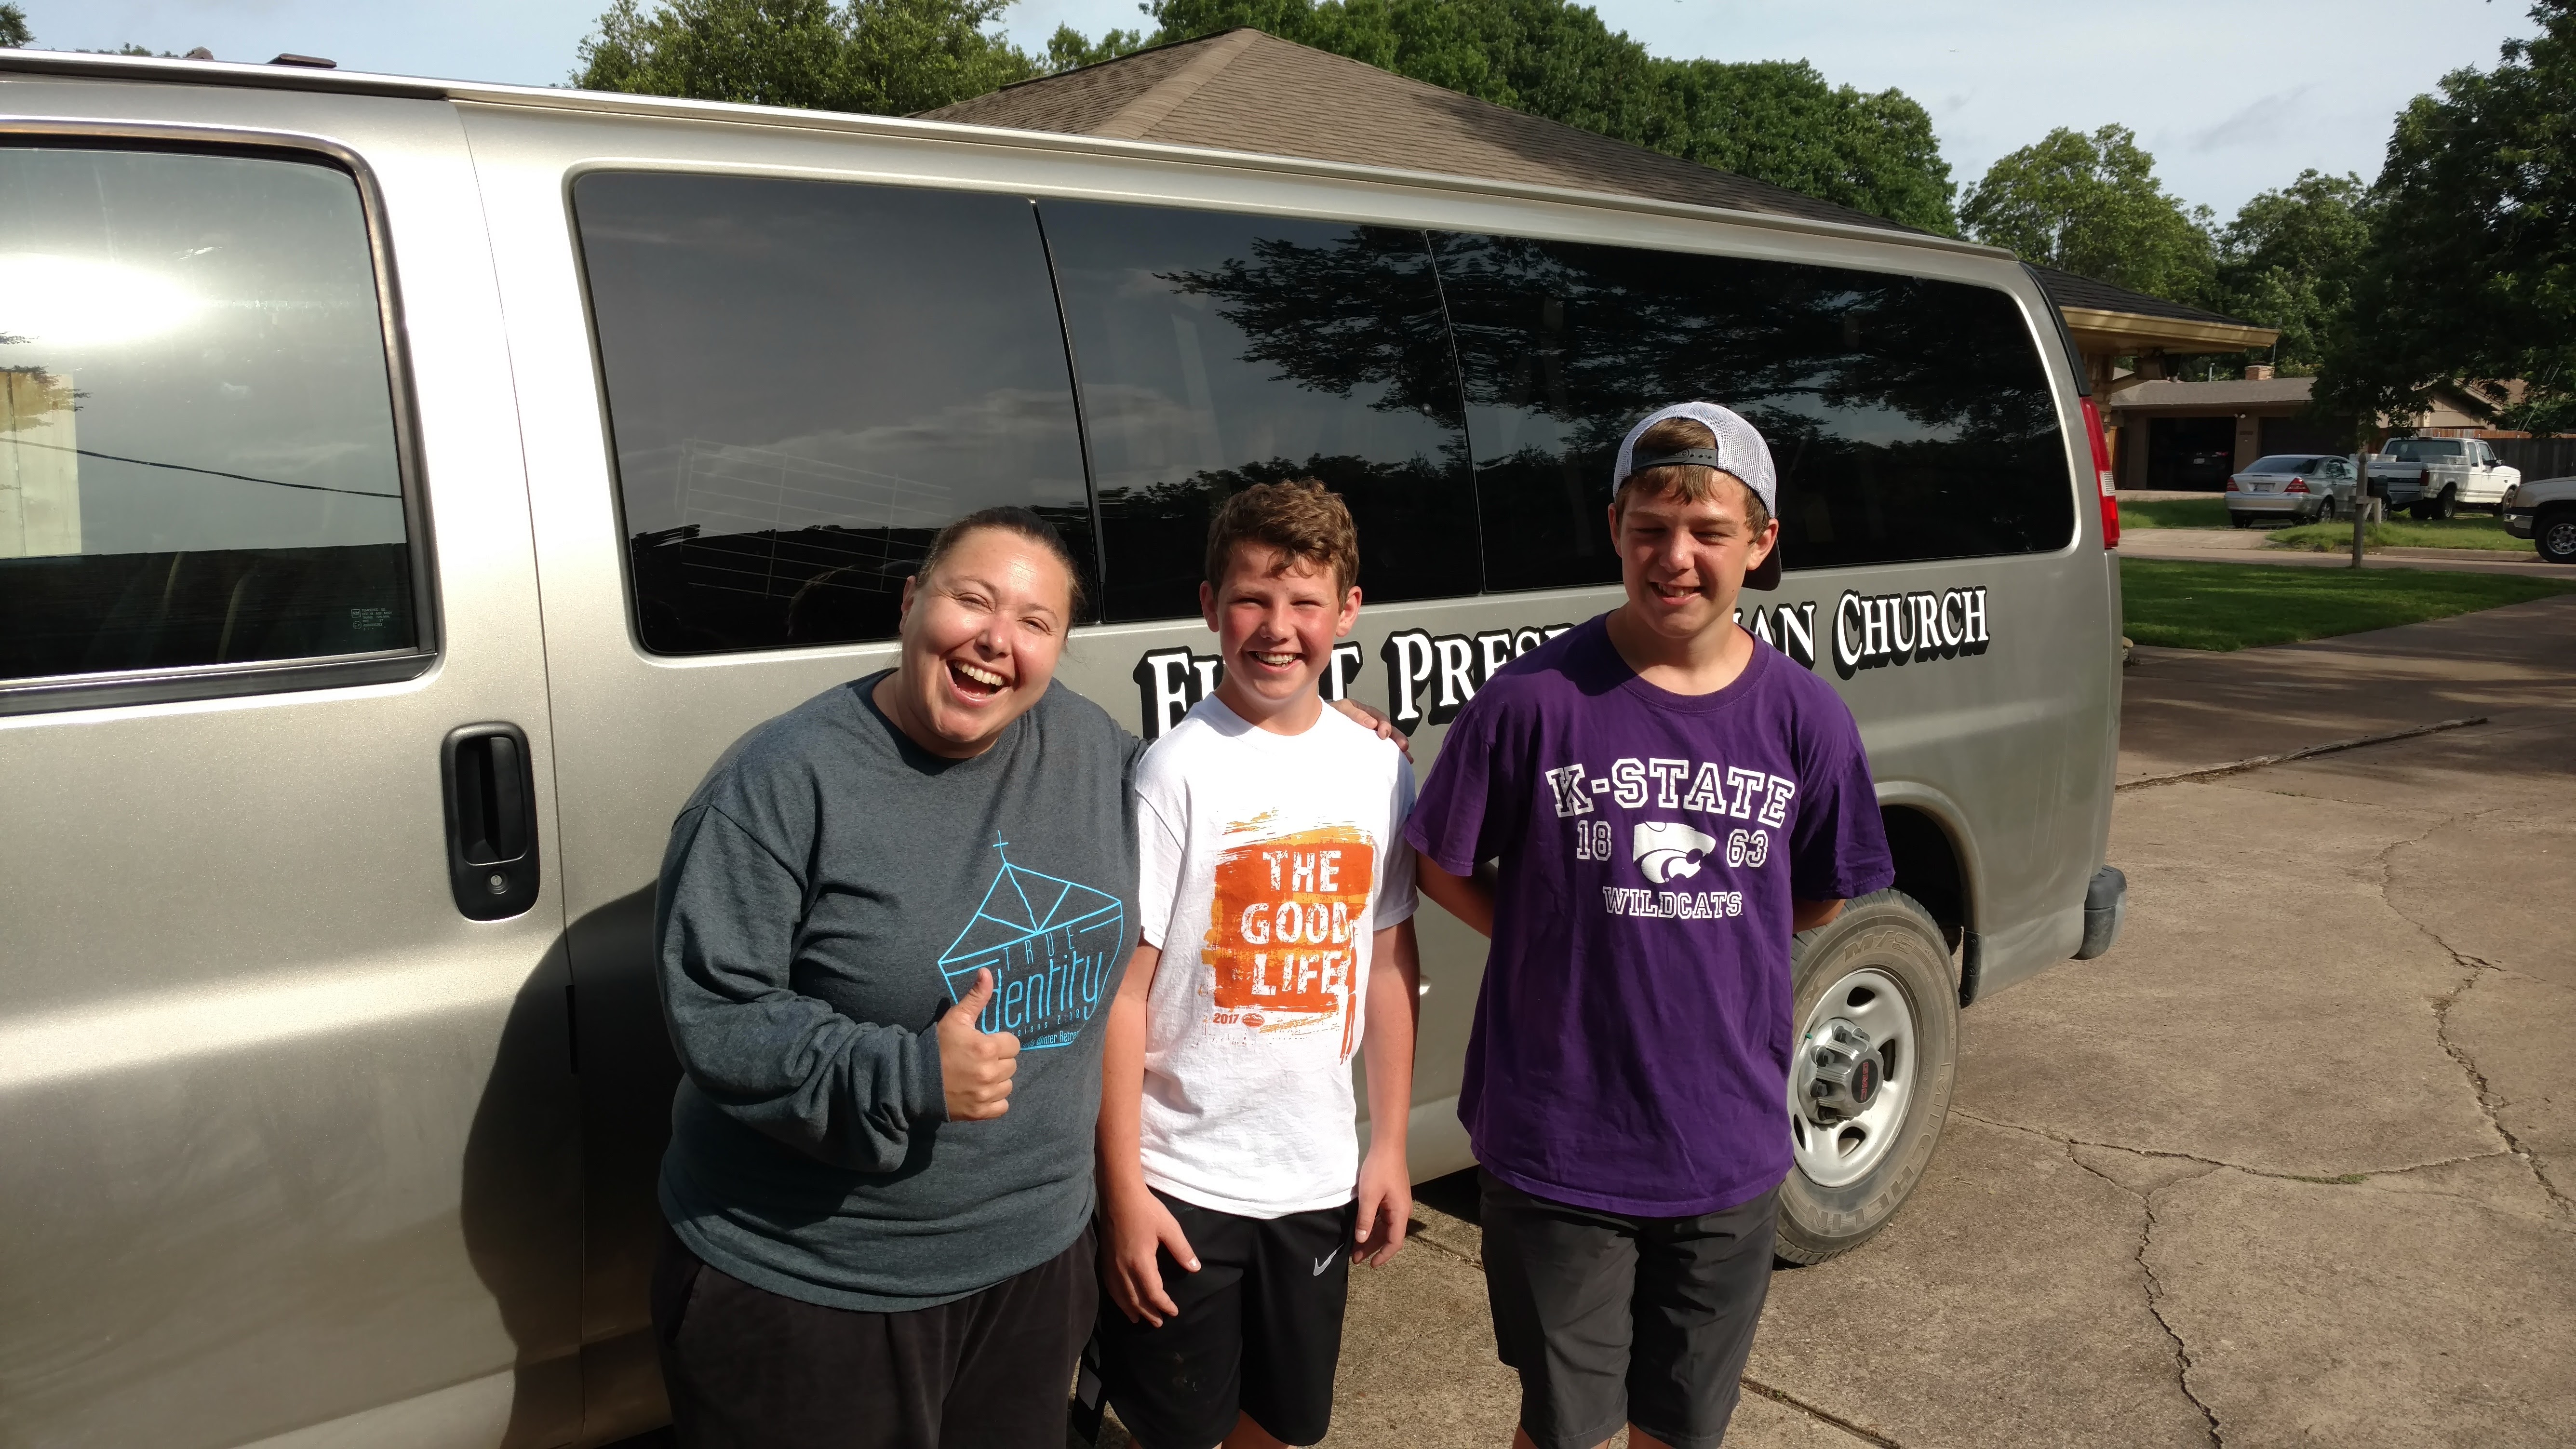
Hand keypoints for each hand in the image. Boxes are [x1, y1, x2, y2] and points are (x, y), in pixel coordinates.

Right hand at [938, 969, 1018, 1120]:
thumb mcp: (956, 1018)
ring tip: (978, 1075)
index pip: (1013, 1044)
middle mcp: (990, 1073)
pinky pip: (1002, 1106)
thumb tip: (986, 972)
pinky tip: (980, 1092)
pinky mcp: (980, 1112)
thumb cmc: (936, 1046)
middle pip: (1011, 1065)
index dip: (999, 1043)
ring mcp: (986, 1095)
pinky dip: (994, 1101)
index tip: (984, 1044)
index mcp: (988, 1048)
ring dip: (997, 1081)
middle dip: (998, 1061)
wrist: (913, 1080)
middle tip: (978, 1060)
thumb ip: (976, 997)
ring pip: (1008, 1085)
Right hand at [1101, 1184, 1197, 1325]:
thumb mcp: (1169, 1228)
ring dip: (1131, 1310)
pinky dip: (1117, 1299)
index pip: (1153, 1293)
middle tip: (1158, 1323)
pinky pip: (1110, 1287)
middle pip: (1135, 1300)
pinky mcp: (1105, 1260)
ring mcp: (1111, 1265)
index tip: (1174, 1312)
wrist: (1119, 1195)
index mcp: (1141, 1263)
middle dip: (1148, 1313)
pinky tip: (1122, 1301)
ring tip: (1138, 1320)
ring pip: (1120, 1296)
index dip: (1164, 1305)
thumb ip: (1182, 1250)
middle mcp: (1123, 1269)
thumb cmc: (1146, 1210)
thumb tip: (1195, 1269)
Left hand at [1331, 696, 1410, 757]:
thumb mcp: (1341, 710)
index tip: (1384, 735)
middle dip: (1397, 738)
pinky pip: (1378, 752)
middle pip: (1388, 731)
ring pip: (1386, 742)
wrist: (1314, 726)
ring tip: (1406, 758)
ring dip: (1397, 749)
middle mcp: (1369, 725)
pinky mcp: (1363, 748)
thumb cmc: (1327, 717)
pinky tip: (1396, 765)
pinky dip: (1388, 757)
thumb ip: (1356, 715)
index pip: (1380, 718)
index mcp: (1365, 713)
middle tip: (1403, 747)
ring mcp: (1367, 737)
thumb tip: (1372, 723)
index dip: (1385, 726)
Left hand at [1353, 1148, 1410, 1266]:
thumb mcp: (1369, 1196)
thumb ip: (1365, 1219)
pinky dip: (1373, 1226)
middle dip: (1373, 1248)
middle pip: (1389, 1236)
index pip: (1394, 1242)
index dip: (1383, 1256)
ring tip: (1356, 1247)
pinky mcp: (1392, 1198)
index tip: (1371, 1265)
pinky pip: (1383, 1218)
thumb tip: (1362, 1240)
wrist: (1387, 1146)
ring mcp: (1397, 1204)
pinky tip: (1361, 1229)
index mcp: (1400, 1213)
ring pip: (1385, 1228)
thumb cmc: (1379, 1170)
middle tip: (1355, 1258)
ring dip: (1371, 1238)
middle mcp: (1402, 1211)